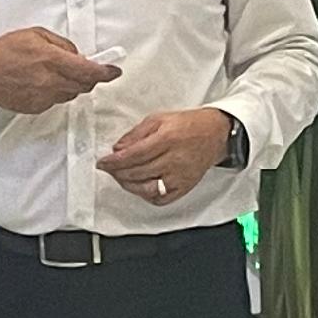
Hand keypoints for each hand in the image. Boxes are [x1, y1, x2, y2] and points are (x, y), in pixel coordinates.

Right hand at [0, 29, 118, 115]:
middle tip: (86, 68)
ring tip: (55, 72)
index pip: (89, 71)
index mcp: (51, 60)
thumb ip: (62, 45)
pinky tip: (42, 82)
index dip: (106, 72)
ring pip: (71, 94)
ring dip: (72, 84)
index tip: (114, 71)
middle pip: (84, 85)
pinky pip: (56, 101)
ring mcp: (43, 97)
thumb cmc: (5, 51)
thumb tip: (78, 55)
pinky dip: (56, 92)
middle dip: (89, 77)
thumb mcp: (36, 35)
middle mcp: (50, 81)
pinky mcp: (36, 107)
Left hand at [96, 111, 231, 205]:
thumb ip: (136, 134)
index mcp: (167, 139)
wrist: (214, 134)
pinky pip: (160, 198)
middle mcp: (174, 160)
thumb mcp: (159, 119)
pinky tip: (139, 186)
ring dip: (128, 184)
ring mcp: (180, 177)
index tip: (102, 162)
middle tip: (108, 169)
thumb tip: (118, 148)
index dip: (114, 161)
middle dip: (117, 172)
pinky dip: (145, 195)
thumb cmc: (187, 124)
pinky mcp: (184, 187)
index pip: (133, 155)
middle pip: (137, 172)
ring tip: (121, 176)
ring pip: (146, 188)